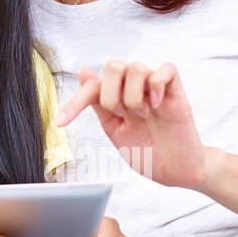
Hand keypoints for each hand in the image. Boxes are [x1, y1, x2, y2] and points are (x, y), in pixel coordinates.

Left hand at [57, 60, 219, 189]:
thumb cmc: (148, 152)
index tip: (60, 124)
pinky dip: (157, 85)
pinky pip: (166, 69)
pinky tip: (156, 104)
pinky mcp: (176, 91)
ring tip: (142, 114)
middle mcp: (134, 88)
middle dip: (110, 94)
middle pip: (113, 65)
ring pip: (136, 67)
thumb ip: (100, 105)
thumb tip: (85, 73)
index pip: (92, 87)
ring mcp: (155, 88)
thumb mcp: (115, 131)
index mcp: (117, 97)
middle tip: (123, 115)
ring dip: (133, 95)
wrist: (177, 171)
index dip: (74, 103)